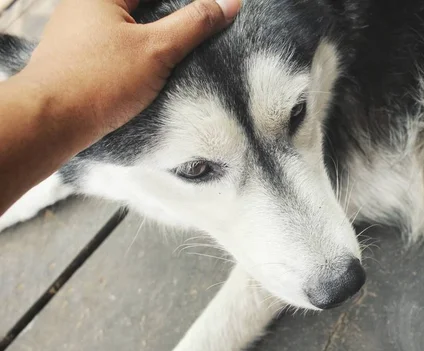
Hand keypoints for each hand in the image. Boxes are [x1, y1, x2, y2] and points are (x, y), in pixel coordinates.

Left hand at [15, 0, 240, 143]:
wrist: (51, 121)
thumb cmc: (97, 81)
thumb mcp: (157, 49)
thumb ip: (194, 24)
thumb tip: (229, 4)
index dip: (186, 3)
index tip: (210, 11)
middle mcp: (85, 5)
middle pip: (143, 5)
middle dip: (173, 16)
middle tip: (202, 29)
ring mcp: (78, 31)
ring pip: (130, 24)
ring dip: (157, 35)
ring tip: (184, 50)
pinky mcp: (78, 57)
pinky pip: (118, 44)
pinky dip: (140, 51)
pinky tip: (155, 69)